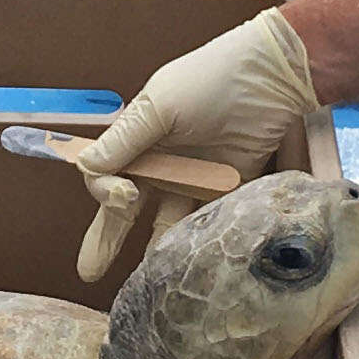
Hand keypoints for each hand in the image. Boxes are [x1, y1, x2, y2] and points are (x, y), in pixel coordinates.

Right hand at [77, 7, 318, 281]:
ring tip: (148, 282)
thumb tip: (84, 167)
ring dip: (155, 249)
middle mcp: (162, 163)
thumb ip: (123, 141)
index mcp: (139, 139)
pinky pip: (207, 222)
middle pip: (127, 209)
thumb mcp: (160, 105)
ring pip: (167, 223)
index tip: (123, 195)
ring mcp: (195, 179)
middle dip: (106, 239)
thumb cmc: (210, 80)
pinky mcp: (229, 191)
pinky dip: (196, 241)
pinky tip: (188, 263)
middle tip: (89, 272)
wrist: (274, 76)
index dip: (107, 192)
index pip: (106, 177)